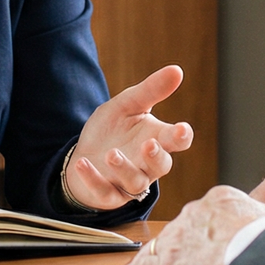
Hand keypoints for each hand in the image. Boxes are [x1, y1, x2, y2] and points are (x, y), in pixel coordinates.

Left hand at [65, 65, 193, 209]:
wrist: (84, 153)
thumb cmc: (112, 129)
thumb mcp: (128, 105)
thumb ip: (151, 90)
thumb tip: (177, 70)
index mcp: (156, 139)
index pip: (177, 141)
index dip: (181, 137)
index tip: (181, 129)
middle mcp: (147, 164)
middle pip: (161, 166)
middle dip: (156, 157)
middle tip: (148, 144)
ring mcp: (128, 182)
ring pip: (136, 182)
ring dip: (124, 168)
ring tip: (111, 153)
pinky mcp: (108, 195)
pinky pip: (105, 192)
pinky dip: (94, 179)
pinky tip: (83, 163)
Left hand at [115, 185, 264, 264]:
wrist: (262, 256)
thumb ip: (261, 223)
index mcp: (219, 199)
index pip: (200, 217)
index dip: (199, 236)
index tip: (202, 247)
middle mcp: (193, 212)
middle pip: (178, 232)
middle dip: (179, 249)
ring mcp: (176, 237)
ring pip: (158, 248)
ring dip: (156, 262)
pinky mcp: (166, 264)